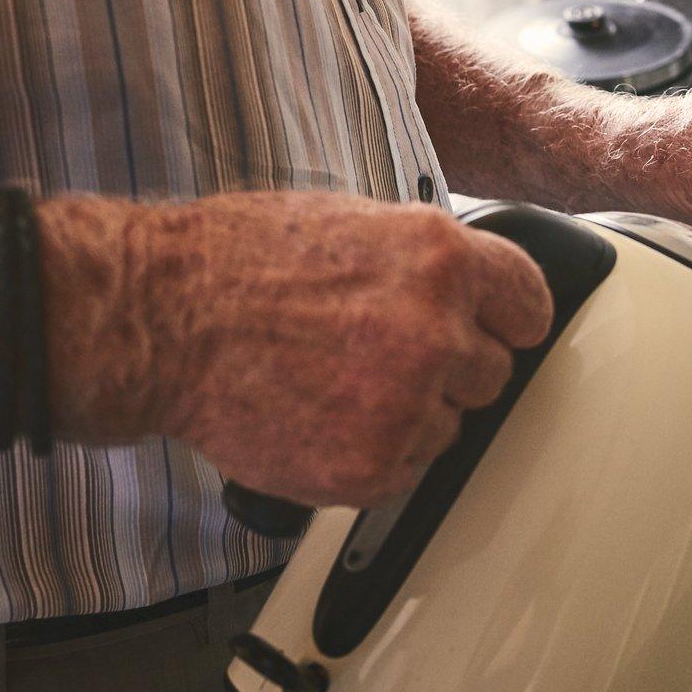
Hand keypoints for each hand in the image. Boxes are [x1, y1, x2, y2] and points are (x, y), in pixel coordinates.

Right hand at [48, 192, 552, 508]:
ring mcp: (405, 405)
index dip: (509, 318)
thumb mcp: (354, 221)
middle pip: (494, 372)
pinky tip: (324, 416)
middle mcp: (436, 332)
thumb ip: (428, 261)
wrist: (162, 321)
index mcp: (441, 259)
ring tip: (340, 381)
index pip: (530, 304)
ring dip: (412, 414)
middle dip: (452, 367)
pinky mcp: (369, 467)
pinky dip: (374, 454)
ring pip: (451, 426)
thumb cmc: (241, 261)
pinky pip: (408, 470)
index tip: (499, 329)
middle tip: (383, 354)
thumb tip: (475, 288)